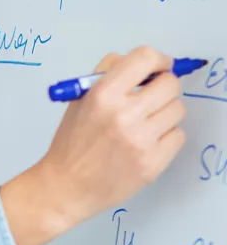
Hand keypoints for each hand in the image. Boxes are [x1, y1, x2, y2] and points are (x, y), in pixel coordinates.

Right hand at [0, 46, 187, 244]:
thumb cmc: (72, 142)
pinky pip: (178, 136)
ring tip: (145, 122)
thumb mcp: (79, 100)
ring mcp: (141, 140)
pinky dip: (166, 136)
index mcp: (102, 94)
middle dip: (163, 86)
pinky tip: (146, 141)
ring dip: (165, 112)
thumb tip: (142, 64)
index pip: (146, 58)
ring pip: (178, 110)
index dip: (158, 60)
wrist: (67, 186)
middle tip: (152, 96)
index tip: (159, 66)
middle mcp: (124, 115)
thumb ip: (107, 75)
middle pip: (170, 84)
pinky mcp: (153, 162)